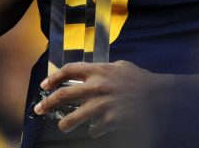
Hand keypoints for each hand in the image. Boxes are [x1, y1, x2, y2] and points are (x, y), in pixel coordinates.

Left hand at [33, 60, 167, 138]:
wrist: (159, 97)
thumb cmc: (141, 81)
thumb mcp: (121, 67)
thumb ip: (104, 70)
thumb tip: (91, 73)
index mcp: (99, 70)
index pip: (69, 70)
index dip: (53, 78)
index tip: (44, 85)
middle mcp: (96, 87)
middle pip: (63, 95)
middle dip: (47, 103)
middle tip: (39, 110)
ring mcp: (102, 105)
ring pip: (73, 118)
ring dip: (65, 124)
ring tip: (64, 127)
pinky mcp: (109, 121)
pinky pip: (94, 130)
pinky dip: (93, 131)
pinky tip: (96, 130)